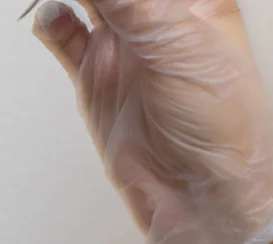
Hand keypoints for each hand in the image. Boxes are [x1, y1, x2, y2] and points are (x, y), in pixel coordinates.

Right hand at [32, 0, 272, 243]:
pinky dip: (52, 22)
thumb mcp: (180, 48)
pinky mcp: (97, 78)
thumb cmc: (220, 125)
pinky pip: (65, 37)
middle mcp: (156, 21)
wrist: (201, 195)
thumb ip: (134, 5)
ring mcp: (124, 49)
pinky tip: (52, 17)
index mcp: (194, 2)